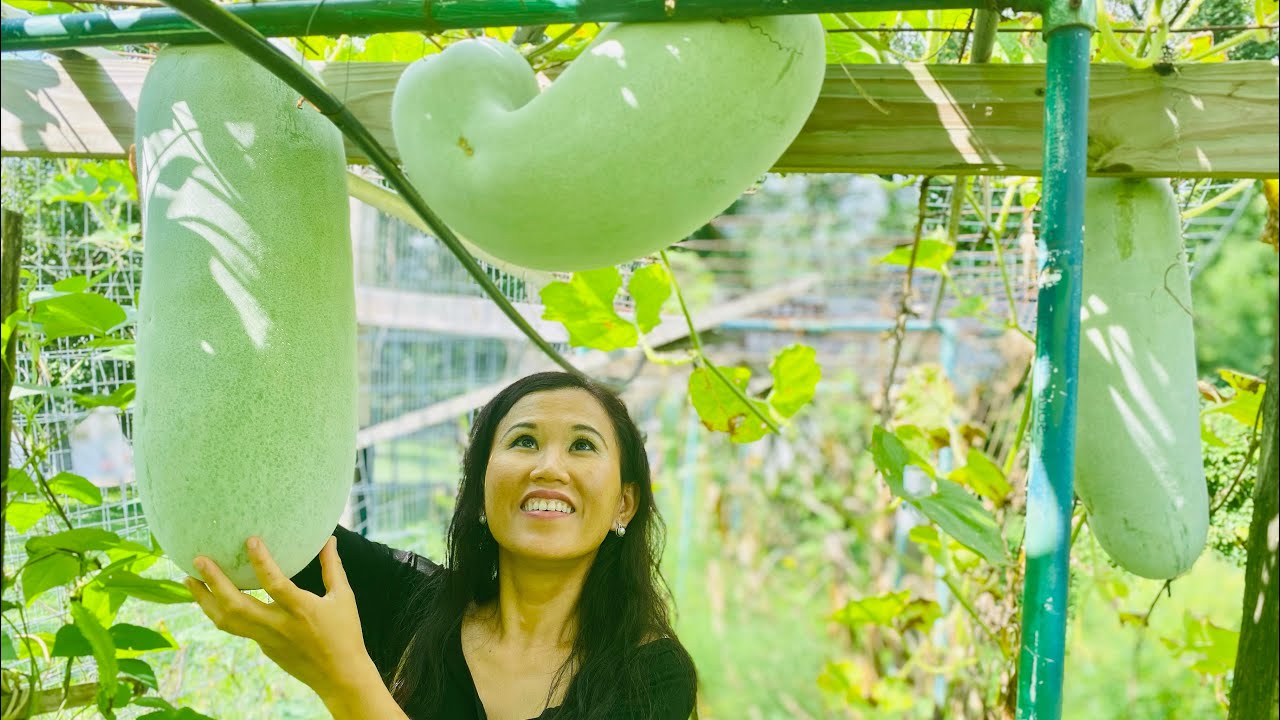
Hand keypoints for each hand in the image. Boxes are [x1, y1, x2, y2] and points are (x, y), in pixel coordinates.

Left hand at [184, 536, 376, 705]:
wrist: (338, 676)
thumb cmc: (345, 633)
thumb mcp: (343, 597)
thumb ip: (332, 567)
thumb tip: (328, 539)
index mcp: (301, 610)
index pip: (276, 584)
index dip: (262, 562)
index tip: (250, 540)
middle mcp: (279, 626)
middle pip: (236, 606)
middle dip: (214, 582)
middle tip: (198, 560)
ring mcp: (266, 639)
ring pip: (226, 621)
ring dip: (204, 599)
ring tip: (189, 579)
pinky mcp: (262, 647)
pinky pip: (234, 627)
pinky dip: (218, 610)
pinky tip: (210, 597)